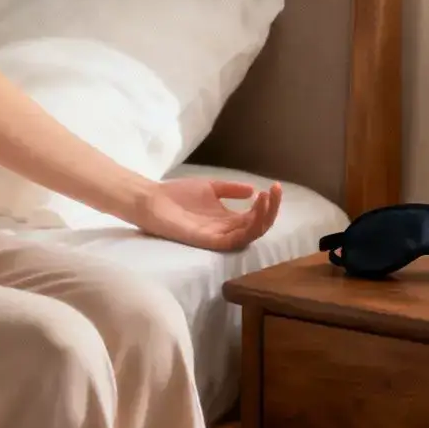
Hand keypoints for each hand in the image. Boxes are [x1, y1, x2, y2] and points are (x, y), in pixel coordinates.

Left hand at [132, 176, 282, 250]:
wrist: (153, 199)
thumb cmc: (178, 194)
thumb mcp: (210, 187)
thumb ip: (230, 190)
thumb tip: (253, 190)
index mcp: (228, 219)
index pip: (256, 217)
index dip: (269, 204)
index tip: (274, 186)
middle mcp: (226, 230)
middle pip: (258, 226)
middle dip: (271, 209)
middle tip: (275, 191)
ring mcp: (218, 236)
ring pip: (250, 235)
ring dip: (263, 217)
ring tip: (267, 198)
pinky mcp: (209, 241)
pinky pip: (234, 240)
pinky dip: (248, 227)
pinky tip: (253, 210)